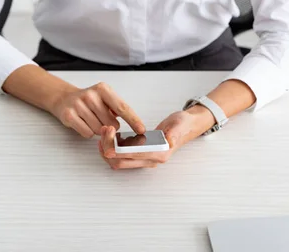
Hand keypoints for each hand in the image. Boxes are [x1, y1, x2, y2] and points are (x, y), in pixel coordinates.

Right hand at [51, 82, 145, 137]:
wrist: (64, 98)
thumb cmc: (89, 100)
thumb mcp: (106, 98)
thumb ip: (118, 109)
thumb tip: (134, 126)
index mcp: (103, 89)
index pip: (122, 107)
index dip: (133, 120)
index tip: (141, 129)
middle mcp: (91, 95)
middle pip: (111, 123)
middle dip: (110, 126)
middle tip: (102, 119)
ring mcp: (78, 105)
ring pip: (99, 130)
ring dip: (98, 129)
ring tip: (91, 119)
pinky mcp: (69, 115)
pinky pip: (87, 133)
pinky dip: (88, 132)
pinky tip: (84, 123)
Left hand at [98, 107, 214, 169]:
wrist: (185, 126)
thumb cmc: (182, 126)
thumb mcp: (179, 126)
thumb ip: (174, 134)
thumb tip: (170, 140)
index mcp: (159, 154)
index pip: (133, 156)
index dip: (118, 151)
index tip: (108, 142)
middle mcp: (150, 160)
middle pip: (121, 162)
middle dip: (108, 149)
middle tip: (104, 131)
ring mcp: (144, 158)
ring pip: (118, 162)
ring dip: (107, 149)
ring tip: (104, 132)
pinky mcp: (139, 154)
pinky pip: (121, 157)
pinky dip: (111, 149)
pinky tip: (109, 136)